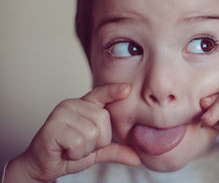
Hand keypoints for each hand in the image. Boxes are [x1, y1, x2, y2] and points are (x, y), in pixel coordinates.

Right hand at [11, 84, 139, 181]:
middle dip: (98, 140)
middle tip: (81, 145)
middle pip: (103, 119)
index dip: (114, 91)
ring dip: (85, 149)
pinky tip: (65, 151)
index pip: (101, 93)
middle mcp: (72, 105)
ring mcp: (60, 114)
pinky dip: (75, 154)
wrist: (43, 166)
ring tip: (72, 148)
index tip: (127, 89)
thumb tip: (138, 159)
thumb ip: (116, 150)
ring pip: (92, 133)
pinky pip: (78, 142)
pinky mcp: (51, 128)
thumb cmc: (68, 153)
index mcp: (84, 105)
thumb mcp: (97, 151)